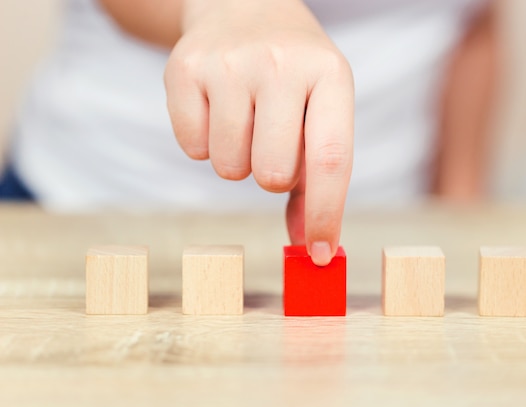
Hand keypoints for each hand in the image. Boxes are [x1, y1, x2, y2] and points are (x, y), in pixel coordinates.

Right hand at [165, 0, 353, 265]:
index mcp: (330, 74)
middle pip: (272, 174)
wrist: (244, 8)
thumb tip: (311, 248)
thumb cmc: (293, 75)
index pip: (331, 159)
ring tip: (245, 120)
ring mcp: (229, 63)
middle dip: (272, 176)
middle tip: (272, 144)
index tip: (319, 253)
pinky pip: (193, 149)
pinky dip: (205, 144)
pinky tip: (217, 109)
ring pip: (229, 168)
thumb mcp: (322, 110)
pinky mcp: (184, 68)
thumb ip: (317, 181)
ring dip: (238, 160)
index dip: (325, 214)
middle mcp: (281, 64)